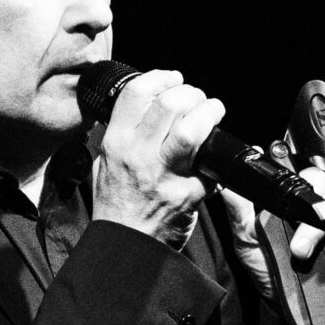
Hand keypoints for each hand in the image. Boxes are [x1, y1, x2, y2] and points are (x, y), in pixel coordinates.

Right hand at [88, 68, 222, 244]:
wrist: (126, 245)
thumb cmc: (117, 208)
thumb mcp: (105, 165)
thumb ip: (120, 137)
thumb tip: (137, 113)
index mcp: (117, 143)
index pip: (138, 92)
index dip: (162, 78)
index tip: (174, 79)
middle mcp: (139, 155)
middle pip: (169, 103)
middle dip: (191, 94)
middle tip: (198, 100)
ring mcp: (164, 175)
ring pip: (191, 128)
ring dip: (209, 114)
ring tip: (213, 113)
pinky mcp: (187, 195)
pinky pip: (210, 168)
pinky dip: (219, 159)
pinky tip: (217, 158)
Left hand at [217, 139, 324, 312]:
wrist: (301, 322)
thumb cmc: (280, 281)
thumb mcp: (252, 249)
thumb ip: (241, 218)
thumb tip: (228, 186)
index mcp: (304, 211)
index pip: (305, 183)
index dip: (297, 176)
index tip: (280, 176)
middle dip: (312, 209)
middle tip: (294, 242)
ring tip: (310, 250)